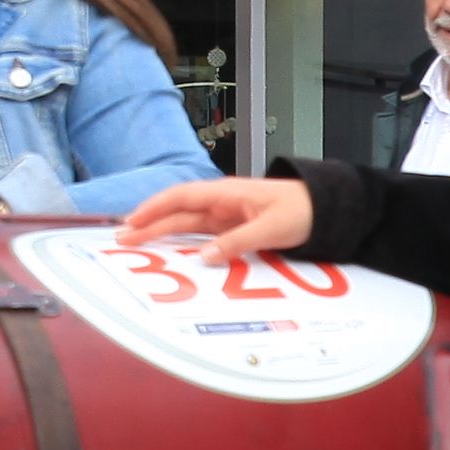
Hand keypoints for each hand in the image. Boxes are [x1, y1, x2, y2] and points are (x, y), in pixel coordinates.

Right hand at [116, 174, 313, 254]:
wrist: (326, 207)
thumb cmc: (303, 209)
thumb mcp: (272, 227)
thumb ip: (238, 242)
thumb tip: (206, 256)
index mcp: (228, 193)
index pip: (182, 197)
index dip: (155, 209)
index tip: (134, 221)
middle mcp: (222, 202)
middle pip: (178, 211)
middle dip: (149, 223)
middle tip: (122, 238)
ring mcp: (226, 215)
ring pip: (187, 223)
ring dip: (162, 231)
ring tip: (136, 243)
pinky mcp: (233, 227)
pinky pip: (203, 234)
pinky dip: (183, 241)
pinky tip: (169, 250)